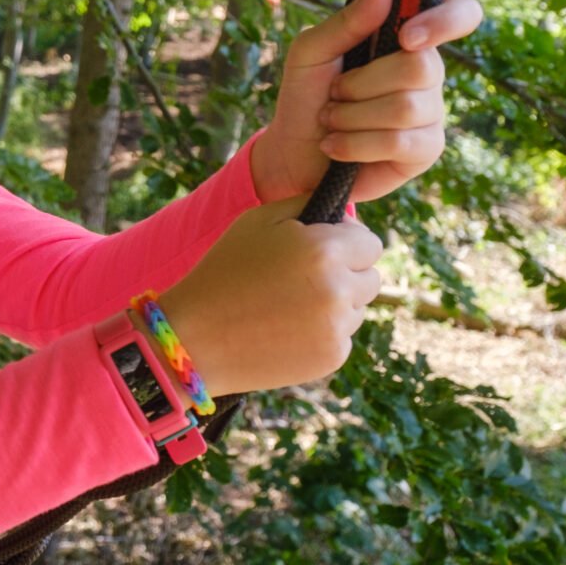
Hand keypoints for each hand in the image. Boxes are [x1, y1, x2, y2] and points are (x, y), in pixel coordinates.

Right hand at [147, 197, 384, 394]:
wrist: (194, 338)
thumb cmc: (224, 272)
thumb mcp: (258, 221)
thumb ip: (308, 206)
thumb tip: (345, 215)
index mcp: (325, 250)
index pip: (371, 243)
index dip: (346, 244)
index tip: (321, 250)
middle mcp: (339, 290)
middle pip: (371, 278)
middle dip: (346, 275)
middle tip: (302, 280)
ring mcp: (338, 328)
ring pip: (357, 309)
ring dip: (336, 305)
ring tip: (288, 306)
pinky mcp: (331, 358)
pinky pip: (341, 337)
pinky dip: (321, 333)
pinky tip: (284, 329)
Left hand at [248, 0, 483, 205]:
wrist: (293, 154)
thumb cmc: (306, 96)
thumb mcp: (312, 52)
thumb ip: (348, 20)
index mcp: (407, 37)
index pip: (460, 13)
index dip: (446, 20)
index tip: (407, 36)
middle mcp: (428, 71)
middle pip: (421, 66)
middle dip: (362, 83)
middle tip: (335, 93)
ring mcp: (431, 111)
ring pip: (405, 107)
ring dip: (351, 117)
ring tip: (331, 120)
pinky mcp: (426, 149)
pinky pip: (399, 142)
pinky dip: (355, 144)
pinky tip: (336, 146)